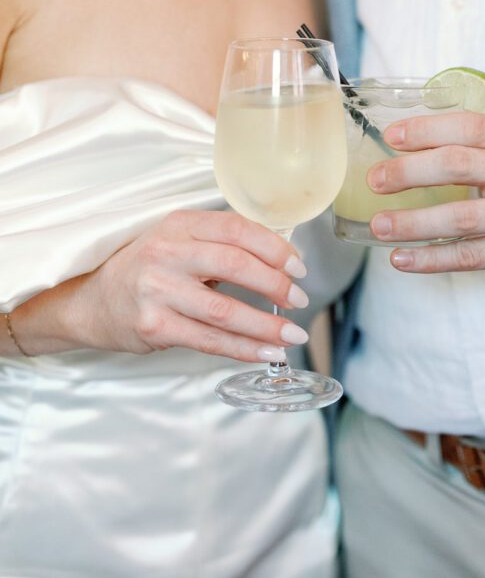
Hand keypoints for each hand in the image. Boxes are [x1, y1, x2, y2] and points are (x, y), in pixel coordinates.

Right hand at [13, 211, 309, 361]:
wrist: (91, 301)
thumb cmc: (146, 269)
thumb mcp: (178, 242)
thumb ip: (220, 245)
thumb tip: (281, 260)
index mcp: (179, 224)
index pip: (236, 229)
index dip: (274, 248)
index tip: (298, 266)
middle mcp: (166, 253)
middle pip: (235, 265)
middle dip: (276, 284)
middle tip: (300, 299)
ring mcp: (158, 291)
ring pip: (225, 310)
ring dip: (266, 325)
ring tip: (293, 334)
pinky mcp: (154, 327)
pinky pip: (210, 340)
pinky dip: (244, 348)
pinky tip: (267, 352)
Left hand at [367, 112, 484, 276]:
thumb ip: (481, 139)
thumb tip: (415, 139)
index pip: (467, 126)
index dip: (426, 129)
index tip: (391, 136)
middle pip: (457, 166)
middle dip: (409, 172)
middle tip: (375, 179)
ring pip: (460, 217)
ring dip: (413, 222)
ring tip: (379, 224)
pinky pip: (472, 257)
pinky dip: (433, 260)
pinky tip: (402, 259)